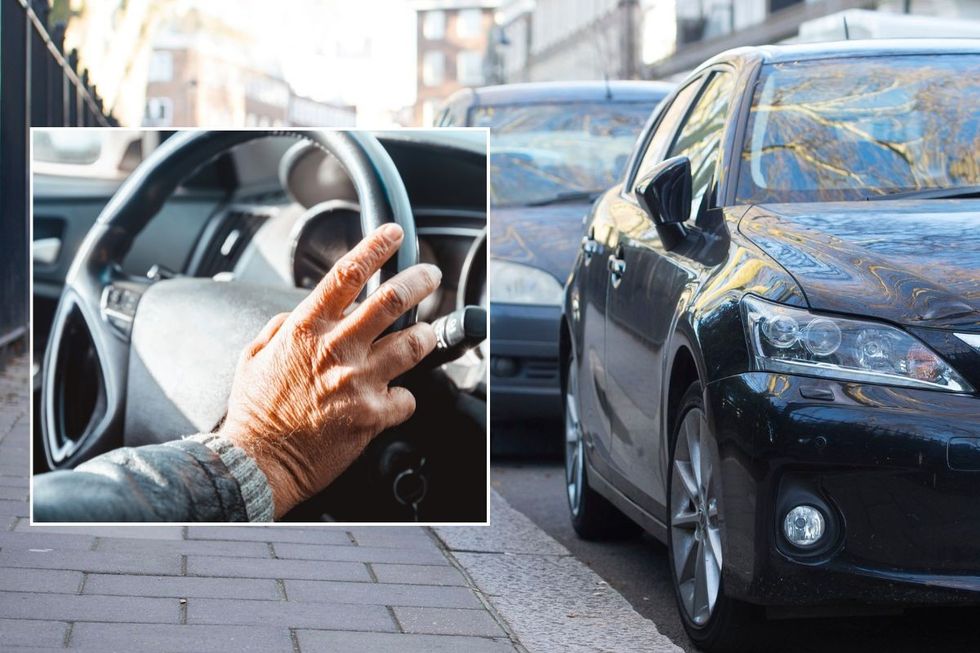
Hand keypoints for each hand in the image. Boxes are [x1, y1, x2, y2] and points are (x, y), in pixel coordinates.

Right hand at [217, 224, 439, 517]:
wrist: (259, 464)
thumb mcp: (254, 357)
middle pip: (392, 300)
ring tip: (424, 335)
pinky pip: (407, 397)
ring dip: (424, 336)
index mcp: (306, 329)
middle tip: (430, 276)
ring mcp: (357, 382)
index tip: (394, 234)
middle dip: (419, 280)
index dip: (375, 247)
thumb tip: (302, 311)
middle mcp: (335, 349)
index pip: (346, 275)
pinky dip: (404, 398)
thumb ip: (282, 327)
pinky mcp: (372, 415)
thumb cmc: (256, 413)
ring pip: (413, 344)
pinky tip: (392, 401)